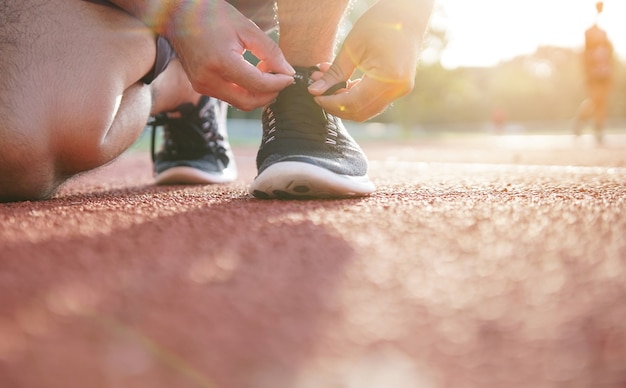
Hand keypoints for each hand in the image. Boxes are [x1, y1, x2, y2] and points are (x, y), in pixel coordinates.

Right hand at [165, 0, 294, 109]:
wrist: (178, 15)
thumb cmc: (211, 15)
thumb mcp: (246, 28)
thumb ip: (270, 51)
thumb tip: (288, 72)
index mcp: (220, 62)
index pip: (257, 84)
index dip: (278, 83)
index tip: (289, 76)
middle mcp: (208, 79)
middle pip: (249, 102)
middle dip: (270, 94)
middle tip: (281, 79)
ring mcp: (202, 86)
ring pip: (240, 102)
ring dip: (258, 93)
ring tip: (266, 72)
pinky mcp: (201, 87)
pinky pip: (230, 96)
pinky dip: (245, 90)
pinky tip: (252, 73)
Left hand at [308, 0, 432, 120]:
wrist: (408, 14)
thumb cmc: (381, 23)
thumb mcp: (352, 46)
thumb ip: (334, 72)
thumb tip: (314, 91)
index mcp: (388, 78)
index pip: (353, 103)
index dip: (331, 103)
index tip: (315, 96)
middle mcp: (397, 89)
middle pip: (360, 112)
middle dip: (336, 105)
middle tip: (319, 93)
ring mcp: (400, 90)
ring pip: (366, 109)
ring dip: (344, 101)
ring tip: (328, 84)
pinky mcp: (398, 88)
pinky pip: (374, 100)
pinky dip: (356, 96)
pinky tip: (343, 82)